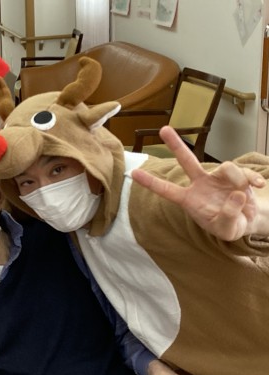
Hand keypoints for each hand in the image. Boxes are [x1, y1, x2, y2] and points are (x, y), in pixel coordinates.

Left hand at [131, 126, 268, 240]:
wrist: (246, 222)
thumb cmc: (228, 226)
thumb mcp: (226, 229)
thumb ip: (228, 215)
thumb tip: (235, 194)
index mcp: (189, 200)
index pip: (167, 190)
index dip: (151, 182)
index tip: (135, 173)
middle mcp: (200, 184)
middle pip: (186, 160)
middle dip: (175, 144)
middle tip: (163, 129)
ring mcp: (217, 178)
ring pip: (226, 167)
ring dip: (238, 179)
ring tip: (243, 195)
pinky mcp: (236, 176)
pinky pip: (244, 171)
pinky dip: (253, 178)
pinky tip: (260, 185)